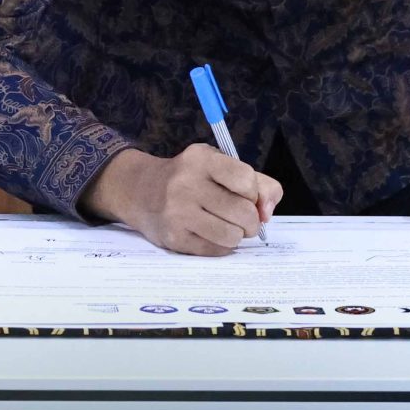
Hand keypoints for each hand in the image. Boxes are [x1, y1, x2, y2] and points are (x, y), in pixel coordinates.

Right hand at [80, 146, 283, 256]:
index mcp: (200, 159)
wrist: (141, 192)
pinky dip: (222, 246)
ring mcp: (177, 212)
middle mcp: (186, 183)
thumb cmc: (191, 178)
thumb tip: (267, 212)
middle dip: (251, 221)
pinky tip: (212, 235)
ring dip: (237, 235)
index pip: (246, 179)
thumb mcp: (220, 166)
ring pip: (232, 236)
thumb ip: (258, 183)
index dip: (254, 193)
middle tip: (243, 220)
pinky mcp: (173, 238)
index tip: (246, 195)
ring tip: (228, 228)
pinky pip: (215, 250)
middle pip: (243, 212)